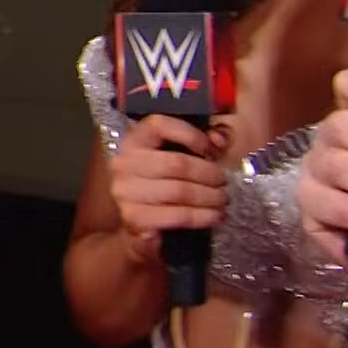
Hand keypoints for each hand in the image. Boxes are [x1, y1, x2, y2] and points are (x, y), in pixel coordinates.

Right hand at [106, 114, 226, 263]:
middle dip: (209, 174)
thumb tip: (220, 138)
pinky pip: (177, 216)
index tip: (212, 149)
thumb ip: (203, 141)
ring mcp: (126, 192)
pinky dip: (202, 217)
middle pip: (177, 163)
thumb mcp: (179, 156)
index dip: (190, 134)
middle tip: (223, 181)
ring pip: (180, 192)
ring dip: (209, 197)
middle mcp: (124, 163)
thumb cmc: (160, 184)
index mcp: (134, 141)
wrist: (136, 221)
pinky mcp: (134, 218)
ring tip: (222, 200)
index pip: (159, 126)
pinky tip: (214, 216)